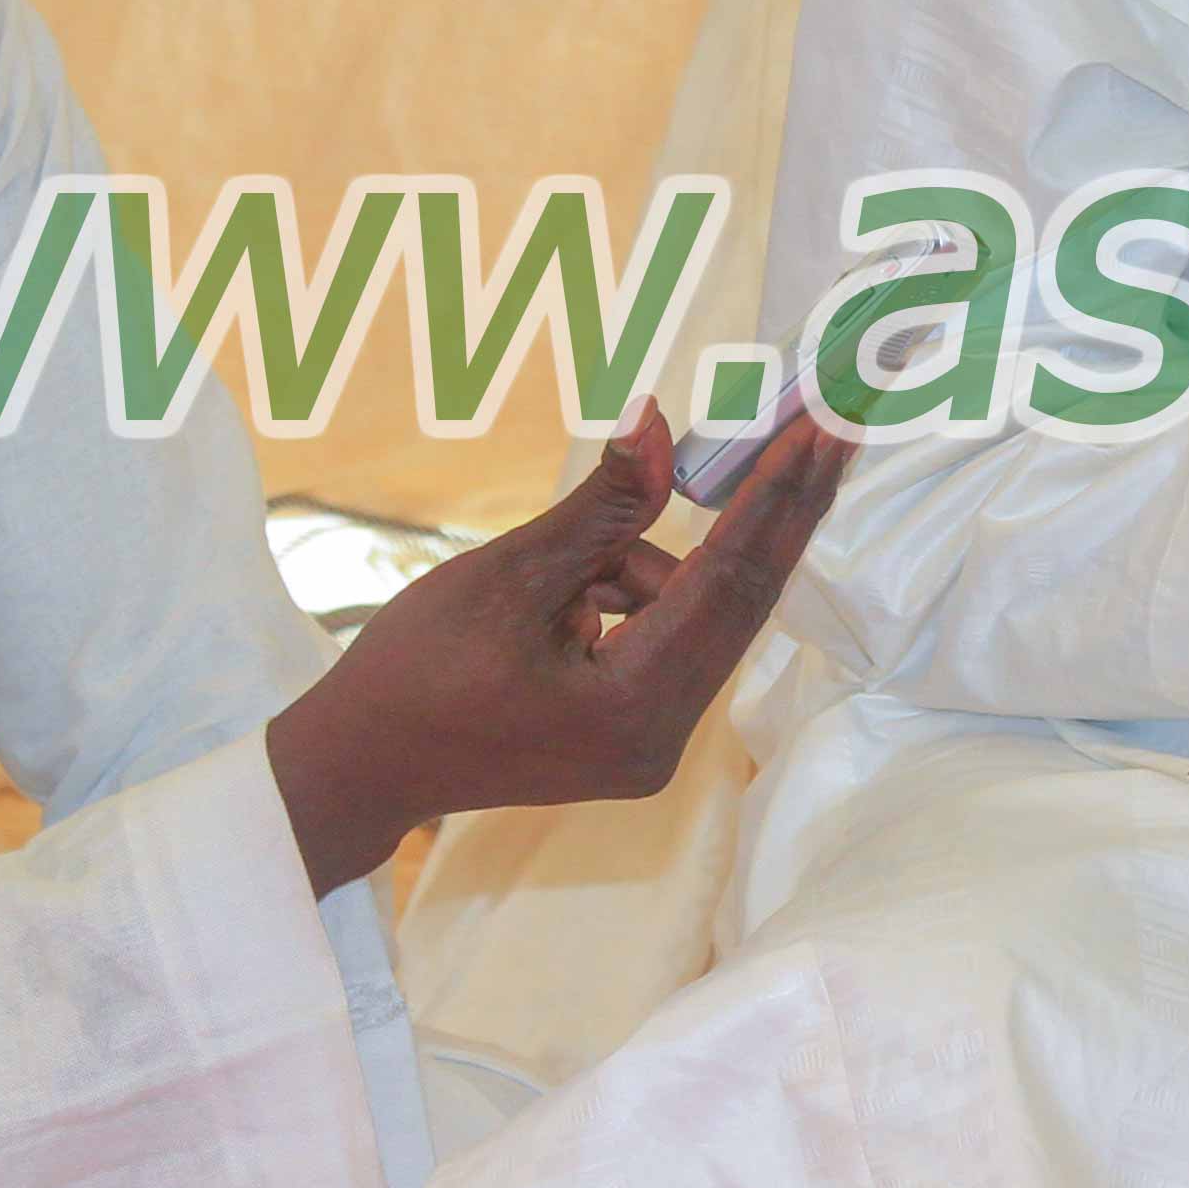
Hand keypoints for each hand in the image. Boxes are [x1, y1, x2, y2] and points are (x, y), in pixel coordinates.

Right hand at [259, 405, 852, 892]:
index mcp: (636, 708)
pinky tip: (555, 596)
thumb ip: (602, 506)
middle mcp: (664, 738)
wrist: (358, 766)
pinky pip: (660, 633)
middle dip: (773, 508)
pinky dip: (624, 590)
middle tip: (829, 421)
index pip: (733, 583)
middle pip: (740, 601)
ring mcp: (653, 741)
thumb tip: (661, 422)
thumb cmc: (413, 672)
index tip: (824, 426)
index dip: (778, 497)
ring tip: (549, 574)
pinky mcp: (633, 730)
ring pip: (689, 611)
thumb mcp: (508, 575)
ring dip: (640, 562)